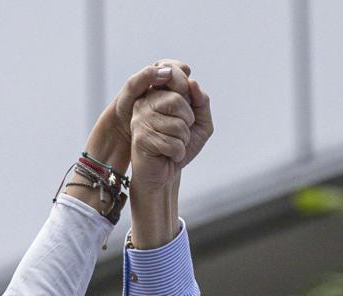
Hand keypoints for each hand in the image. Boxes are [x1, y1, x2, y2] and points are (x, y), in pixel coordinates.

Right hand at [129, 70, 208, 193]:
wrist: (164, 174)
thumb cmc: (180, 145)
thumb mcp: (200, 122)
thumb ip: (202, 101)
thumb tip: (192, 83)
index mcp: (158, 93)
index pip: (172, 74)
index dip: (186, 89)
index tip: (187, 109)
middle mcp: (145, 102)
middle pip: (177, 100)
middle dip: (188, 122)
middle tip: (180, 132)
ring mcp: (140, 119)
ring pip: (178, 125)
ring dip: (184, 140)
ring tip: (173, 145)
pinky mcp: (141, 138)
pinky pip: (173, 143)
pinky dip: (178, 153)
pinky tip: (168, 155)